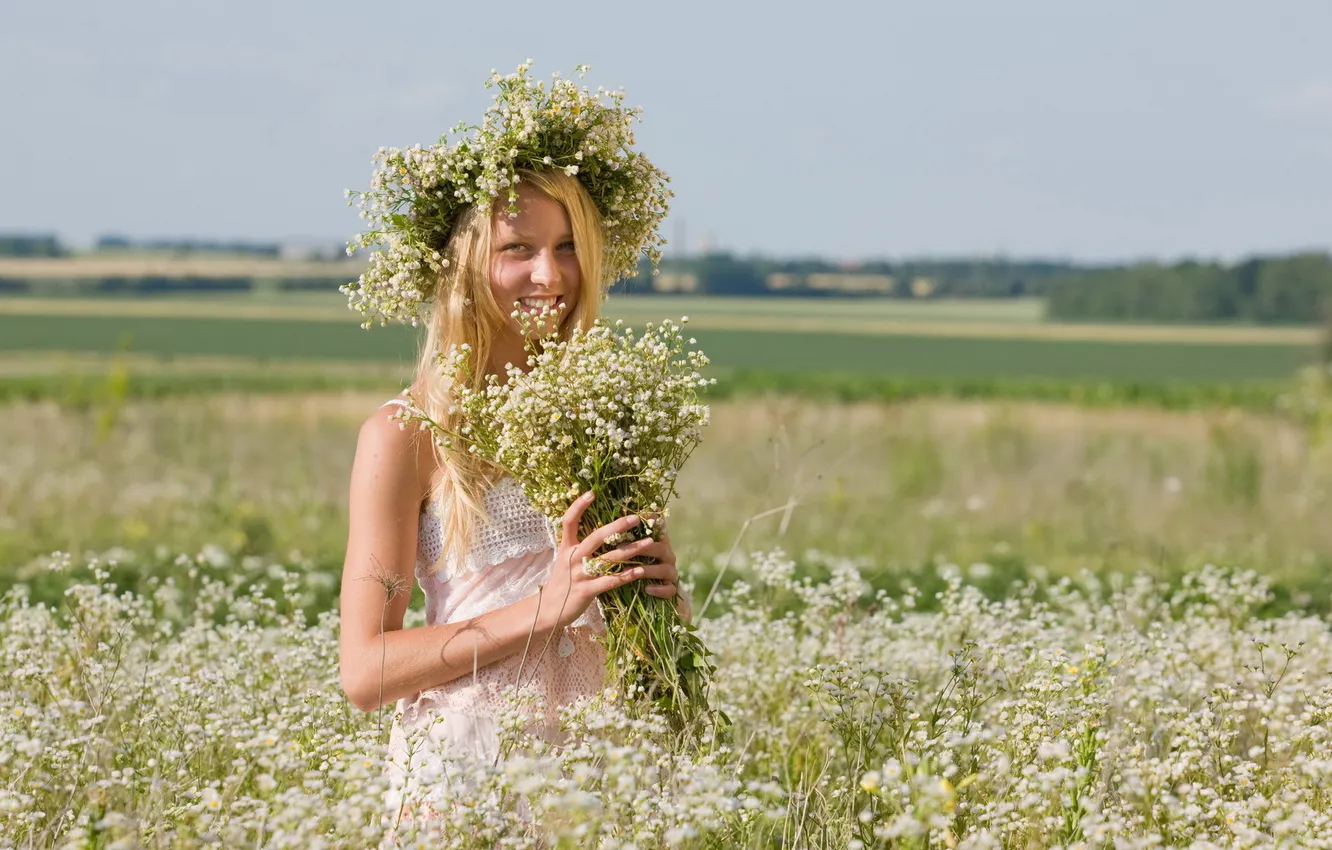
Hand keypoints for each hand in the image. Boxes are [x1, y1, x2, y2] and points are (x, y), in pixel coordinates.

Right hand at [537, 492, 679, 629]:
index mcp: (566, 547)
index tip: (591, 492)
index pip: (568, 521)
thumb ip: (579, 545)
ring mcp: (579, 575)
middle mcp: (572, 558)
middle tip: (635, 518)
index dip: (578, 506)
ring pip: (607, 559)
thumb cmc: (563, 582)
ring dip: (631, 550)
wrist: (549, 610)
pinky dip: (626, 576)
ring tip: (649, 542)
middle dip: (617, 526)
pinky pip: (609, 581)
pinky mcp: (586, 591)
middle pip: (595, 537)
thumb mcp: (566, 559)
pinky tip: (640, 571)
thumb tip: (600, 529)